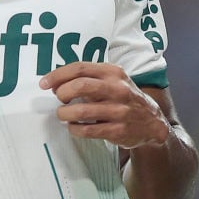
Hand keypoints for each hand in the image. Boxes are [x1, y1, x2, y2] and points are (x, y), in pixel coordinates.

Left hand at [40, 63, 169, 148]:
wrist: (153, 122)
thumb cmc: (123, 98)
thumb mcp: (112, 80)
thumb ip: (87, 78)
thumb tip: (54, 83)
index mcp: (113, 73)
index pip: (79, 68)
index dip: (57, 75)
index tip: (44, 84)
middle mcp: (118, 89)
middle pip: (80, 86)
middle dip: (62, 93)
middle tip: (59, 100)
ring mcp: (119, 111)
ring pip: (81, 110)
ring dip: (64, 114)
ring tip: (63, 115)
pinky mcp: (119, 130)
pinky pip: (87, 130)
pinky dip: (74, 129)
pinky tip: (73, 127)